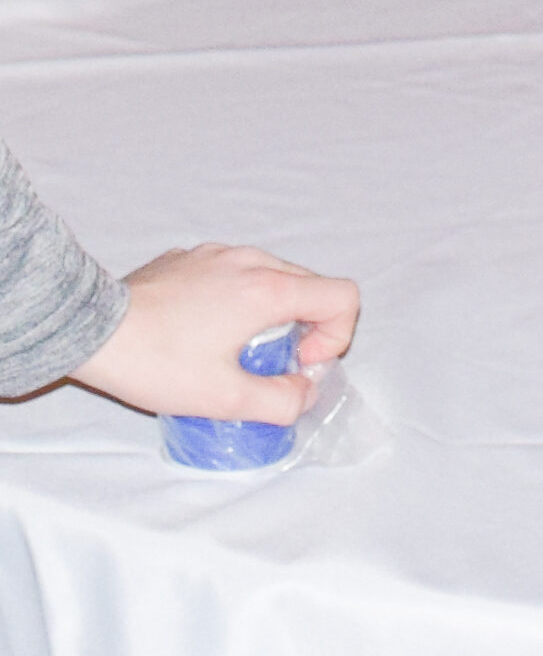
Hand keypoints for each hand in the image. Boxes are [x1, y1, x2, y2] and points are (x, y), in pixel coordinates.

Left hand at [71, 244, 360, 422]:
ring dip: (273, 314)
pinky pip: (235, 273)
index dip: (337, 335)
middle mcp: (250, 260)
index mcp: (268, 289)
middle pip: (311, 287)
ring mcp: (217, 253)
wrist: (85, 330)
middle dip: (307, 328)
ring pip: (274, 278)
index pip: (343, 296)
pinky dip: (237, 299)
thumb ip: (283, 402)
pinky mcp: (188, 257)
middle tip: (270, 364)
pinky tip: (201, 330)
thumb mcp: (225, 399)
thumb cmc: (155, 361)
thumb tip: (304, 392)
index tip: (299, 362)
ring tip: (235, 348)